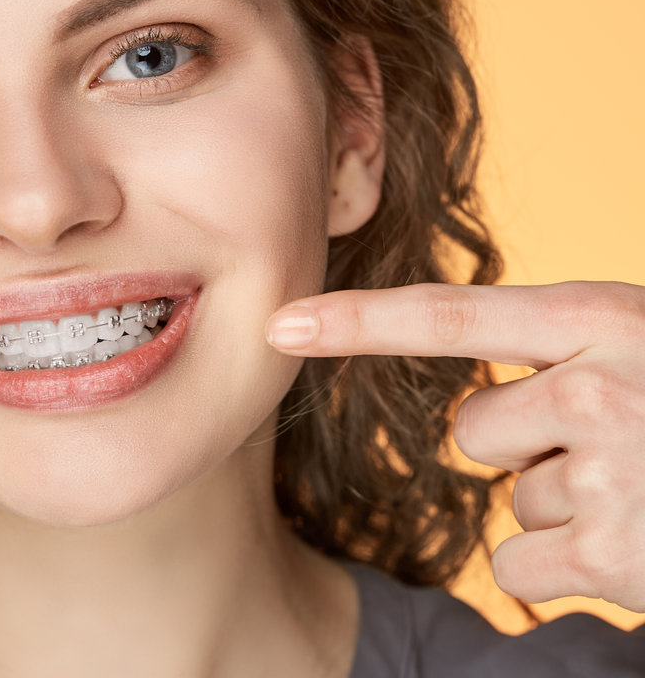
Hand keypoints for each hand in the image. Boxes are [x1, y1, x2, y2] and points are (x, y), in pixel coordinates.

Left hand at [266, 281, 644, 611]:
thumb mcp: (643, 352)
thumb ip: (563, 353)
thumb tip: (474, 412)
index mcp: (606, 320)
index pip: (452, 317)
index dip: (357, 322)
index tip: (279, 324)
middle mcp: (602, 387)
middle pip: (474, 429)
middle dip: (527, 446)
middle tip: (622, 448)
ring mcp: (612, 473)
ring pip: (507, 497)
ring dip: (563, 507)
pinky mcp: (617, 556)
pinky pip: (520, 564)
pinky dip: (564, 572)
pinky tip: (634, 550)